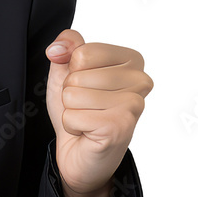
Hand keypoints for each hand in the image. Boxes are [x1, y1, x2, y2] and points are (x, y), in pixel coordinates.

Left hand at [44, 29, 151, 196]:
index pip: (82, 52)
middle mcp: (140, 80)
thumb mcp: (66, 69)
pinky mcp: (120, 127)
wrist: (79, 150)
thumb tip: (57, 49)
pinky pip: (72, 116)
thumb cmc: (79, 107)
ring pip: (73, 94)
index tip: (86, 85)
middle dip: (70, 91)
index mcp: (131, 59)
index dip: (72, 70)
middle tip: (87, 106)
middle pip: (77, 74)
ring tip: (88, 117)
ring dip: (71, 109)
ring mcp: (133, 104)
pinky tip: (88, 131)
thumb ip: (66, 46)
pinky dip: (72, 125)